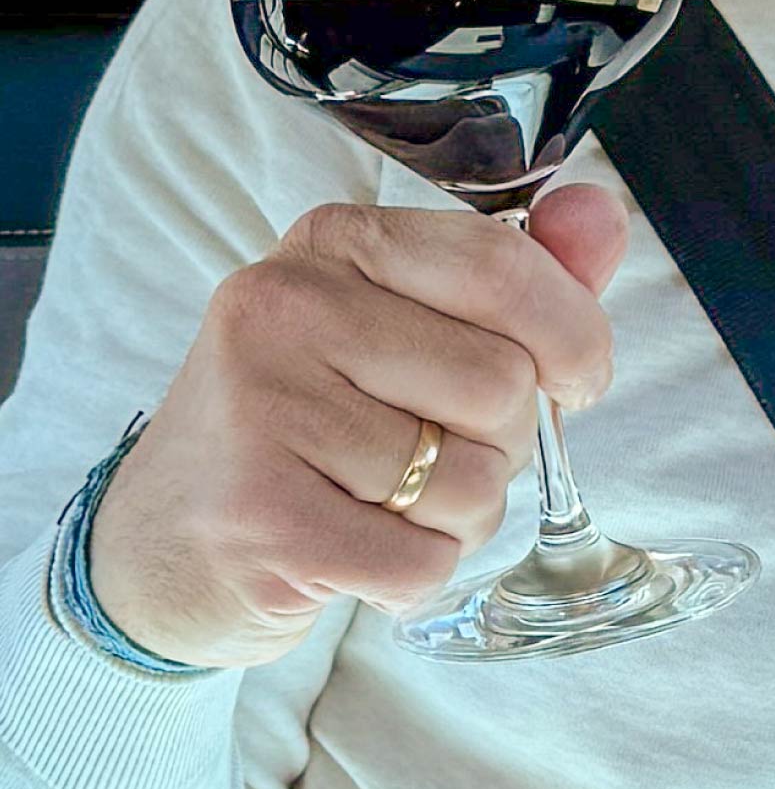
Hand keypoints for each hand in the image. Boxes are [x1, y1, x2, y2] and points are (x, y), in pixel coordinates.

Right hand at [87, 187, 624, 668]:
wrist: (158, 543)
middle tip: (420, 456)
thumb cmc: (309, 430)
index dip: (573, 336)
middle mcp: (282, 308)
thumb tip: (601, 212)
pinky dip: (411, 576)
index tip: (574, 378)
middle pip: (504, 385)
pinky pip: (423, 560)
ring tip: (375, 504)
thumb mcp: (403, 331)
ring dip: (453, 518)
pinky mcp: (262, 517)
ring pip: (472, 481)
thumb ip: (515, 278)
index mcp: (331, 245)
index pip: (503, 266)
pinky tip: (351, 556)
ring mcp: (262, 410)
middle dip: (498, 444)